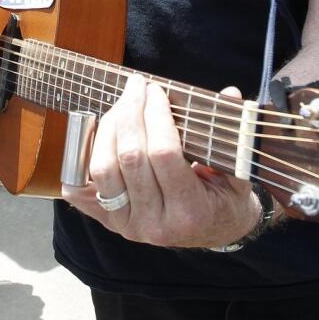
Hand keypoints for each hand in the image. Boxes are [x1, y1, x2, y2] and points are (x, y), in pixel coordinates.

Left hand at [62, 76, 261, 248]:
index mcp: (190, 211)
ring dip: (107, 128)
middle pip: (130, 157)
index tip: (157, 91)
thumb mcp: (238, 171)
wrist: (215, 232)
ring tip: (120, 106)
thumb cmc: (225, 198)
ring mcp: (129, 226)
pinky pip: (83, 191)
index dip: (156, 116)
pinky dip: (80, 162)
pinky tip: (91, 136)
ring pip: (103, 169)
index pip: (164, 153)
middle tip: (137, 87)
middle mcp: (156, 223)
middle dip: (130, 113)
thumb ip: (235, 135)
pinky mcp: (112, 223)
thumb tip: (230, 95)